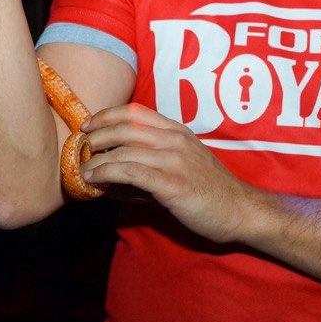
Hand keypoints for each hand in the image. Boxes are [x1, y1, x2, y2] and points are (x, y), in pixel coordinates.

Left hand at [81, 104, 260, 242]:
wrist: (239, 210)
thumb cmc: (211, 191)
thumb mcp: (184, 165)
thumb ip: (152, 163)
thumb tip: (113, 174)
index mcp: (177, 131)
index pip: (136, 111)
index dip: (107, 114)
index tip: (90, 125)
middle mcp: (174, 139)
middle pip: (125, 126)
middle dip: (96, 135)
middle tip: (81, 147)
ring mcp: (173, 160)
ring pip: (123, 150)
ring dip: (97, 159)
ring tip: (82, 169)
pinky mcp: (171, 183)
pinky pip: (130, 172)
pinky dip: (107, 174)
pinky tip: (95, 181)